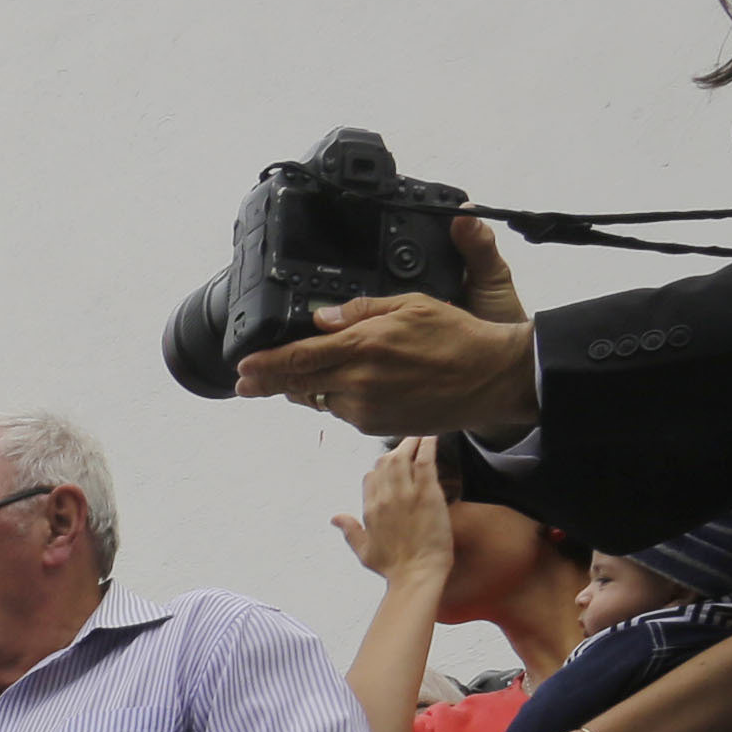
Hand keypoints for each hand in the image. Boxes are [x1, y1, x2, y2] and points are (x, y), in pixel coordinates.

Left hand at [237, 216, 536, 433]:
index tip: (241, 368)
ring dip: (304, 388)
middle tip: (244, 382)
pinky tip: (341, 386)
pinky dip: (335, 398)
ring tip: (292, 378)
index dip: (265, 365)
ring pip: (319, 399)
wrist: (490, 378)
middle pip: (298, 384)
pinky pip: (342, 411)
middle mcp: (359, 382)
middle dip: (267, 383)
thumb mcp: (410, 304)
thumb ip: (360, 311)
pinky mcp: (376, 426)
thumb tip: (319, 320)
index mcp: (364, 346)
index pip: (299, 358)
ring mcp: (366, 408)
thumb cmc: (456, 336)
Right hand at [338, 434, 456, 581]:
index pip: (371, 477)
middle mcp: (384, 497)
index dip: (381, 470)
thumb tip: (335, 518)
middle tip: (409, 444)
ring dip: (411, 442)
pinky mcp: (427, 492)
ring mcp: (405, 493)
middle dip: (396, 450)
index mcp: (369, 509)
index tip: (393, 467)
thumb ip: (350, 531)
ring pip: (403, 456)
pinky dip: (427, 445)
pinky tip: (430, 435)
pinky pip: (424, 460)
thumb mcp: (364, 551)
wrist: (416, 574)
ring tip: (420, 434)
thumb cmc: (394, 567)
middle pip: (385, 462)